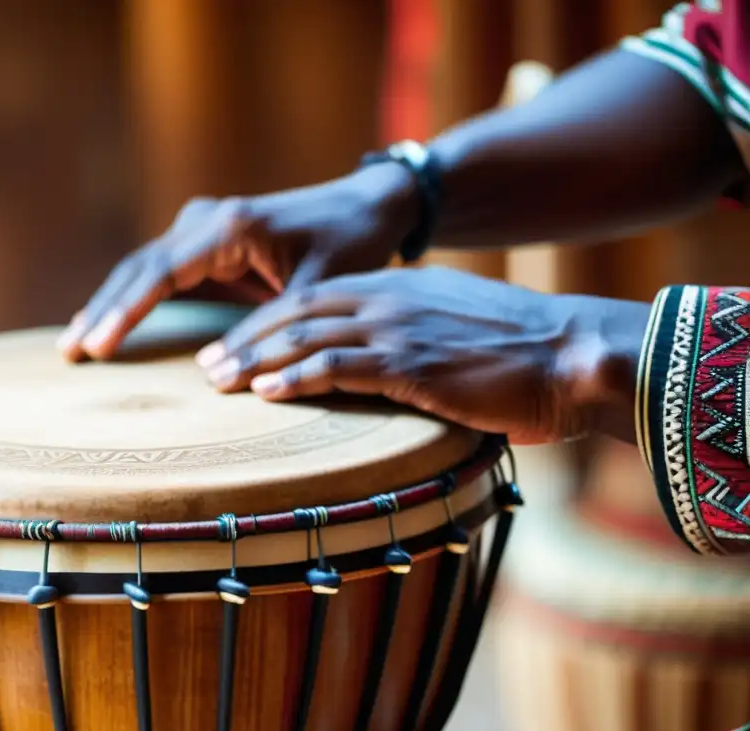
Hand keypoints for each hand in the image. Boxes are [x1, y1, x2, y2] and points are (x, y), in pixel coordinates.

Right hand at [56, 162, 417, 360]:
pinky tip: (107, 326)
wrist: (366, 208)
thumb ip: (273, 329)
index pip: (162, 271)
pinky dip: (132, 301)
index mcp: (230, 227)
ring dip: (109, 305)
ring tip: (73, 345)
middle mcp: (207, 221)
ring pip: (142, 270)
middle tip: (69, 353)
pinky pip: (159, 275)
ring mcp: (202, 230)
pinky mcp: (206, 246)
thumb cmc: (349, 244)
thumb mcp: (318, 290)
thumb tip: (217, 373)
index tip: (100, 345)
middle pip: (139, 268)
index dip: (127, 310)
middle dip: (103, 310)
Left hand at [195, 266, 650, 444]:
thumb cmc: (520, 353)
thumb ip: (412, 339)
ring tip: (217, 381)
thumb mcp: (455, 330)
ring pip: (306, 336)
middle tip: (206, 364)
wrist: (573, 354)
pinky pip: (339, 366)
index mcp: (397, 290)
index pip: (313, 299)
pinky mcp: (413, 364)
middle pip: (296, 312)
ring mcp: (399, 329)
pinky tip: (266, 390)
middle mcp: (389, 301)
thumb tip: (384, 368)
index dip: (265, 321)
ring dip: (255, 359)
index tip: (234, 344)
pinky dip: (296, 377)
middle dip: (245, 338)